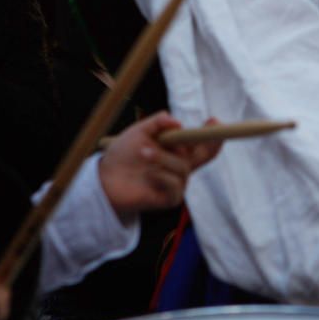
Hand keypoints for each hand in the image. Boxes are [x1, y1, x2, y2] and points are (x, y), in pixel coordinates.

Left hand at [99, 111, 221, 217]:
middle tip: (211, 129)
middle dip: (212, 142)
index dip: (211, 133)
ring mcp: (177, 184)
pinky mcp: (171, 199)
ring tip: (143, 153)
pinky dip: (161, 176)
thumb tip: (178, 122)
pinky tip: (148, 174)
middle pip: (205, 155)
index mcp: (176, 151)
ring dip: (163, 157)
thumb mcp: (139, 132)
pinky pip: (175, 184)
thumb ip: (158, 123)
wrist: (105, 178)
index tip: (214, 120)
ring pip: (183, 167)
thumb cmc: (123, 155)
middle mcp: (180, 167)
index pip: (200, 143)